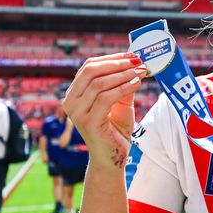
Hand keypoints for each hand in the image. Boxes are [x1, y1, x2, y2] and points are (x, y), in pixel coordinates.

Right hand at [62, 53, 146, 169]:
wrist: (112, 158)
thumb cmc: (115, 130)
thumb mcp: (120, 103)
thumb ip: (123, 86)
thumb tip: (135, 65)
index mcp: (75, 94)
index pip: (89, 67)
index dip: (111, 58)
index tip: (131, 55)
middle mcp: (71, 101)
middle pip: (91, 71)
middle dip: (117, 63)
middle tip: (137, 61)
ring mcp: (77, 113)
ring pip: (99, 83)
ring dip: (123, 74)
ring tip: (141, 72)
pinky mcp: (88, 122)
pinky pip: (106, 98)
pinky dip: (124, 88)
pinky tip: (136, 84)